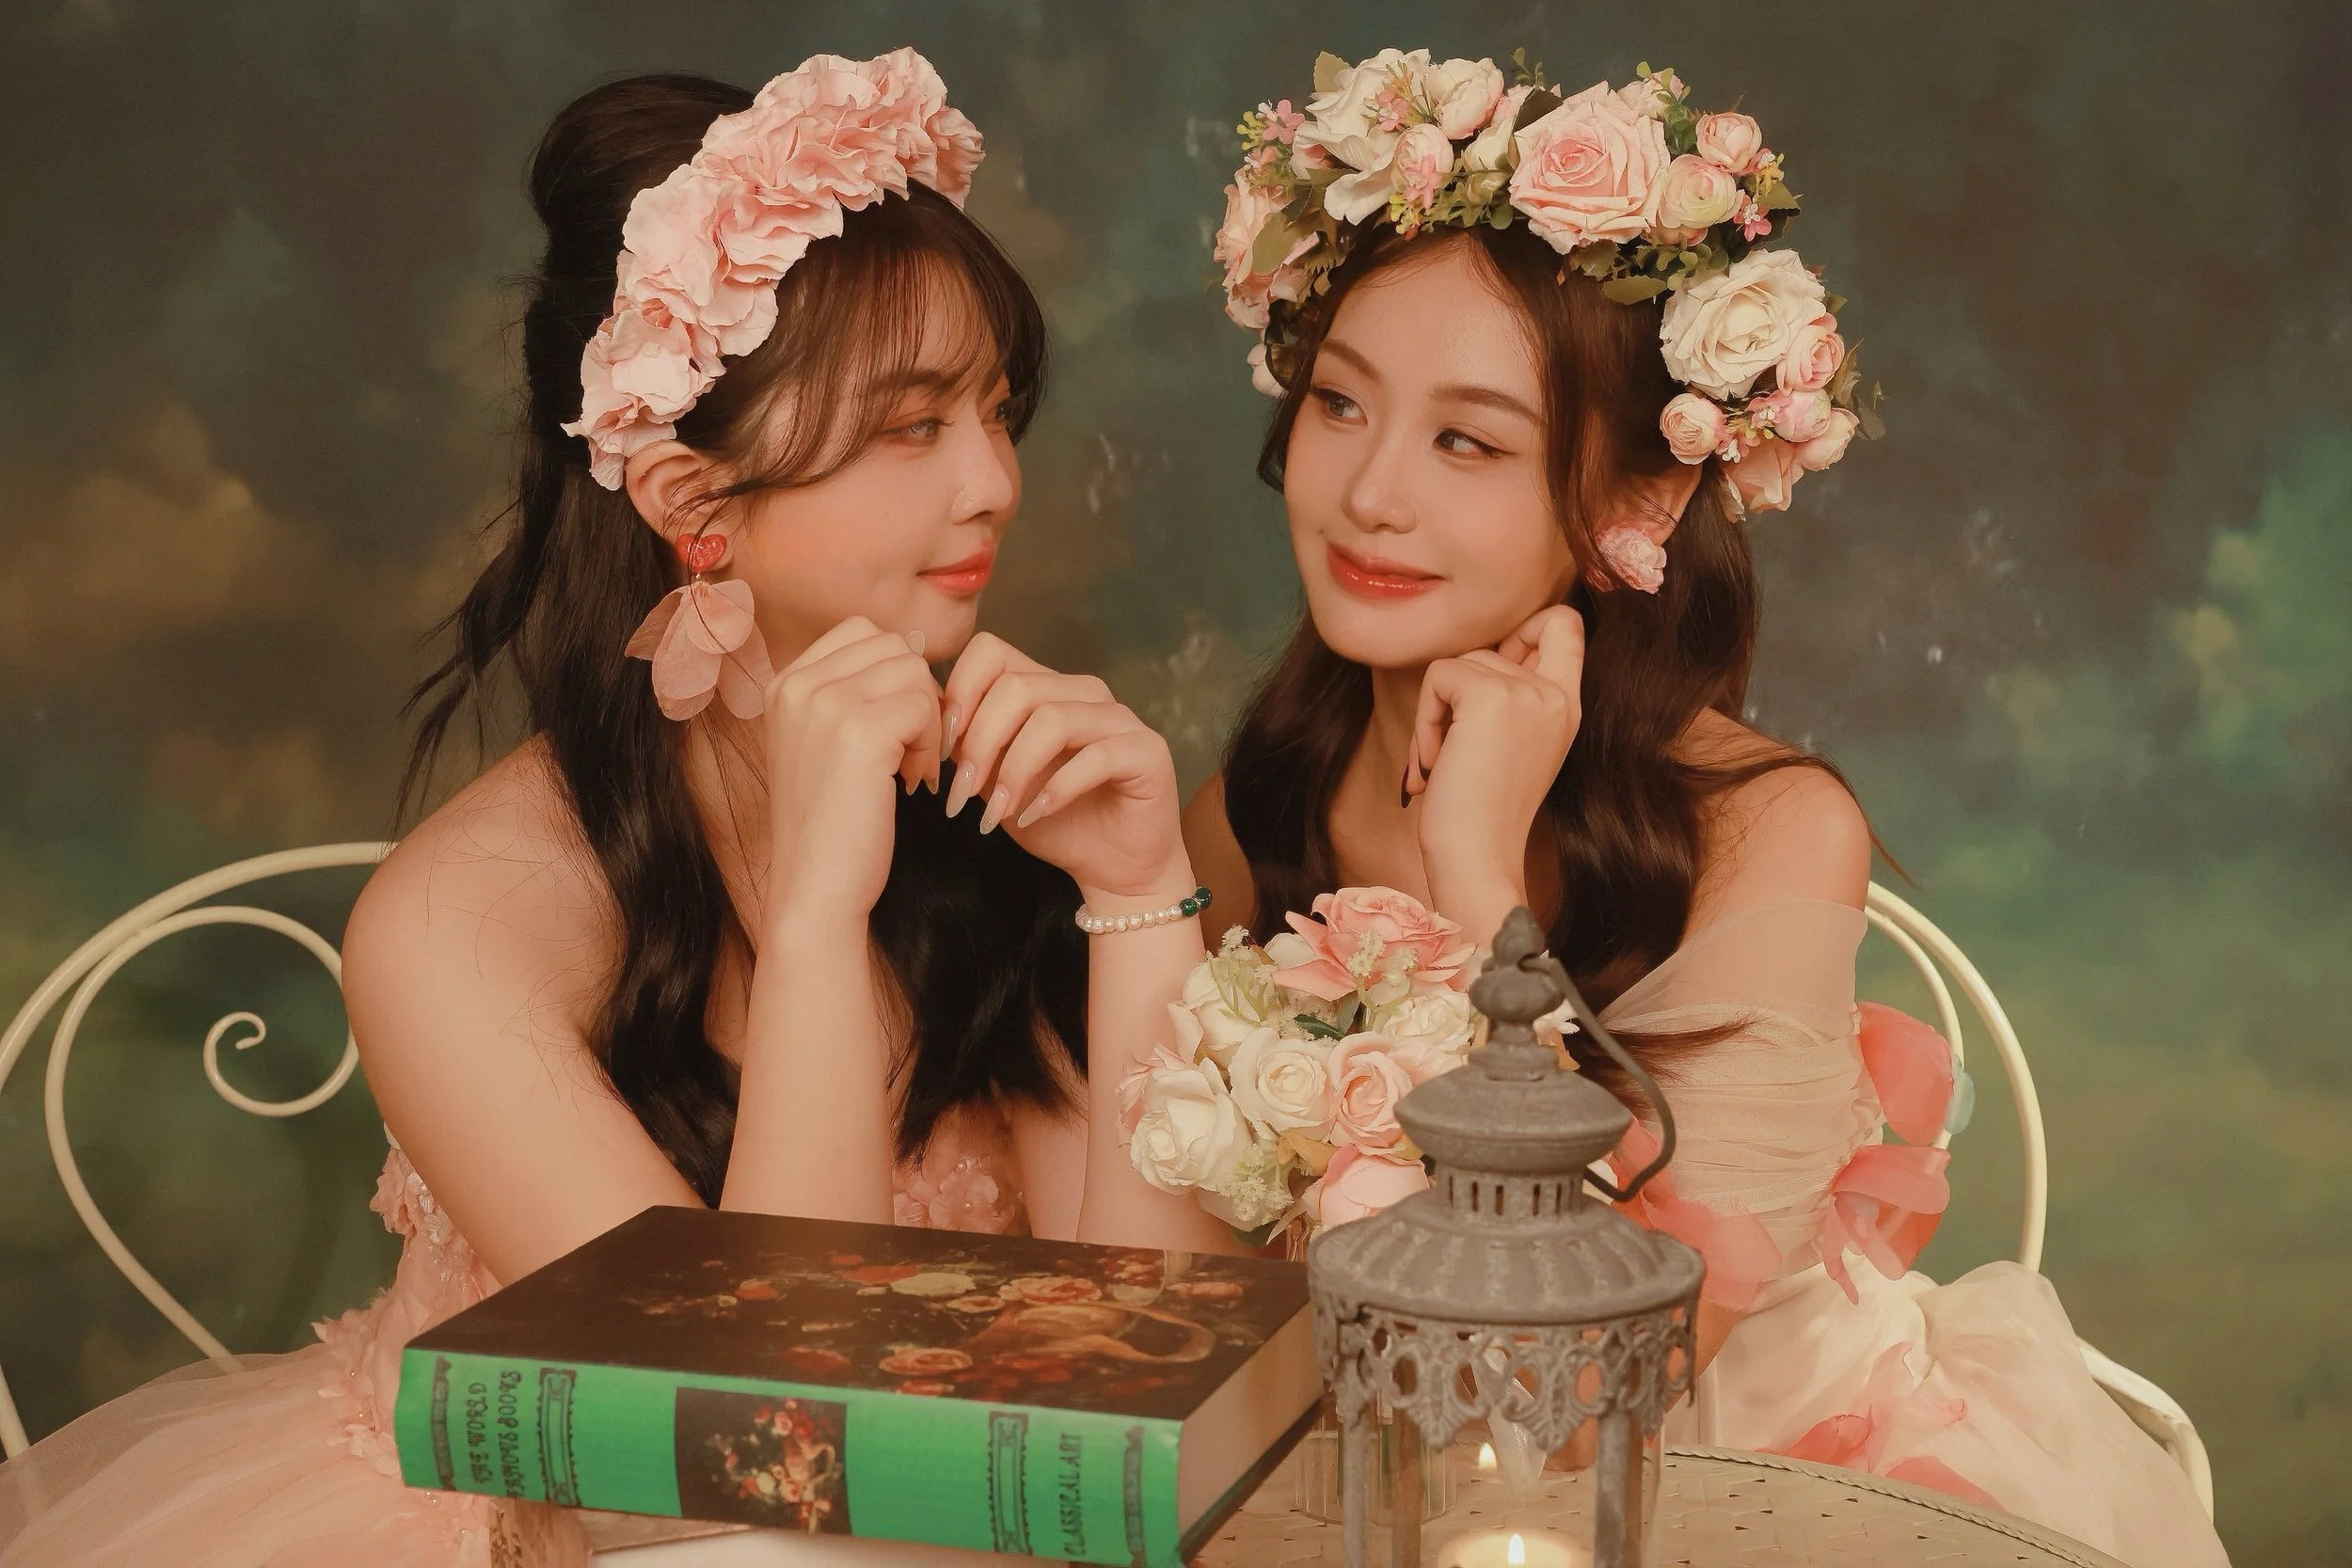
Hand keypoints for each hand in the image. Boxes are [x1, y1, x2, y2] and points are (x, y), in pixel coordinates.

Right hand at [762, 616, 943, 927]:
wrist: (814, 888)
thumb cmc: (830, 824)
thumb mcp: (825, 743)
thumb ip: (853, 693)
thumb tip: (915, 647)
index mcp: (784, 683)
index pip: (863, 633)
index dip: (894, 675)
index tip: (890, 728)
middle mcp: (797, 684)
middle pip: (895, 648)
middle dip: (915, 696)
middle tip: (907, 752)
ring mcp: (824, 705)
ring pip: (914, 673)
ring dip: (926, 721)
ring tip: (908, 769)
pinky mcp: (859, 733)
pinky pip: (925, 707)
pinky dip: (930, 745)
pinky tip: (912, 782)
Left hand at [940, 634, 1190, 901]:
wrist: (1114, 868)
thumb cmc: (1054, 822)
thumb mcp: (996, 781)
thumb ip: (972, 747)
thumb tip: (931, 722)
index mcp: (1045, 687)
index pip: (991, 652)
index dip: (959, 696)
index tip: (944, 751)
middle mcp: (1083, 692)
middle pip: (1015, 686)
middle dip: (979, 743)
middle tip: (963, 793)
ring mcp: (1119, 718)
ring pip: (1051, 718)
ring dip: (1013, 770)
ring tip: (995, 812)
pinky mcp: (1147, 751)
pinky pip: (1095, 756)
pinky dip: (1056, 789)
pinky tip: (1036, 815)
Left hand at [1405, 605, 1583, 933]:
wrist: (1478, 859)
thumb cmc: (1481, 814)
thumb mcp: (1513, 744)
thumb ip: (1510, 696)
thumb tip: (1473, 660)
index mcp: (1568, 705)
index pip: (1564, 622)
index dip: (1521, 631)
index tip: (1491, 679)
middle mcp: (1556, 693)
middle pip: (1493, 643)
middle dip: (1459, 691)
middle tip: (1454, 744)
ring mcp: (1528, 692)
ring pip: (1459, 663)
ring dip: (1436, 714)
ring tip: (1443, 764)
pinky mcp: (1489, 695)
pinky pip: (1439, 676)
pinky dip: (1426, 719)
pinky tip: (1436, 763)